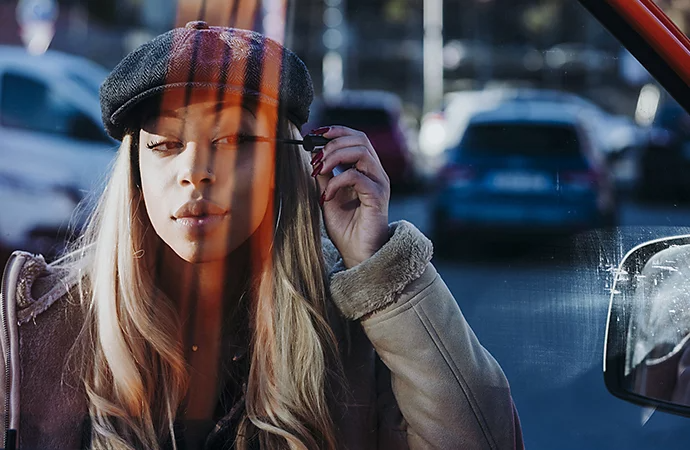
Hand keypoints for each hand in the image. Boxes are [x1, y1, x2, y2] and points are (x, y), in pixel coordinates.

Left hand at [310, 126, 389, 268]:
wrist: (358, 254)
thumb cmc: (346, 228)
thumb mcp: (328, 195)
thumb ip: (325, 175)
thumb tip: (314, 155)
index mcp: (366, 170)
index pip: (357, 138)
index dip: (337, 131)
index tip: (315, 133)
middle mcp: (376, 173)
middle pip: (360, 140)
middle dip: (333, 143)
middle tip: (316, 158)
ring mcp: (378, 184)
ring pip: (362, 153)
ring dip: (335, 157)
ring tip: (319, 170)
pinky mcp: (377, 197)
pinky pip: (357, 177)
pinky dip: (337, 182)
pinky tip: (326, 195)